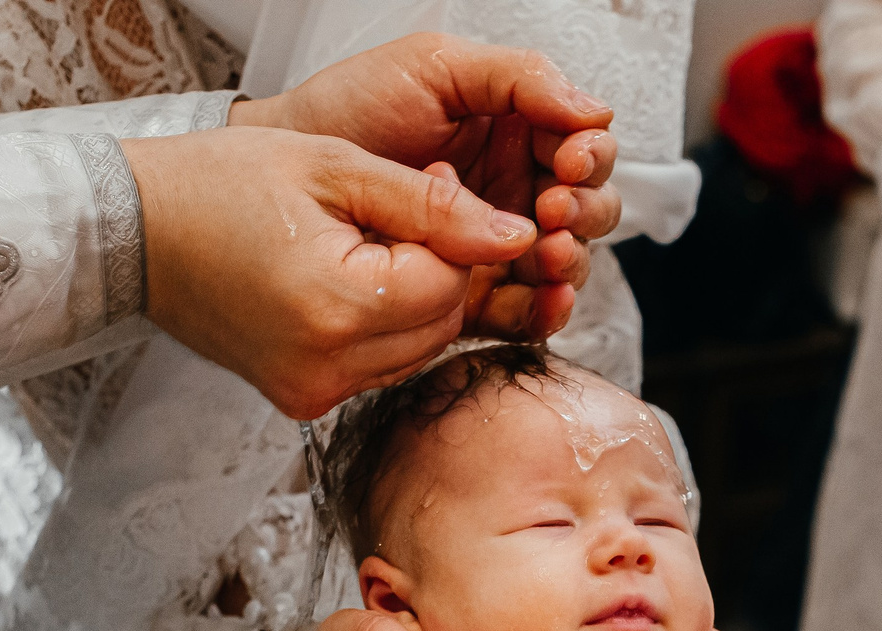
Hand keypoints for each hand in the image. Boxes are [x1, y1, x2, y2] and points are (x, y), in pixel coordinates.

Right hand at [123, 127, 537, 417]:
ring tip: (360, 248)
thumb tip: (512, 235)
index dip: (452, 234)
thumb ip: (433, 205)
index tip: (422, 191)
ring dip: (411, 301)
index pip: (452, 285)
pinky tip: (344, 286)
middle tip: (388, 217)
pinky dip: (381, 328)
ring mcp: (314, 393)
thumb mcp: (337, 168)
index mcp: (337, 308)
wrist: (139, 231)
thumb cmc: (222, 185)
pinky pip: (380, 366)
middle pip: (441, 324)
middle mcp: (328, 368)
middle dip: (436, 270)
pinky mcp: (304, 402)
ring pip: (417, 350)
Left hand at [233, 33, 621, 341]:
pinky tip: (546, 301)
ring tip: (548, 255)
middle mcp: (514, 189)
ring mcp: (494, 245)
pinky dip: (544, 311)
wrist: (286, 162)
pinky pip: (523, 311)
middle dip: (584, 212)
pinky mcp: (470, 294)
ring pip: (564, 263)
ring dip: (570, 262)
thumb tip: (594, 111)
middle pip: (588, 209)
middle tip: (553, 211)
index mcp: (517, 132)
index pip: (584, 149)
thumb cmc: (351, 104)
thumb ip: (518, 79)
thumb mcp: (436, 68)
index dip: (588, 158)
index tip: (567, 161)